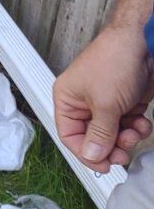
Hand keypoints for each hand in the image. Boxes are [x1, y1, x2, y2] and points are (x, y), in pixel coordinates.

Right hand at [53, 25, 153, 171]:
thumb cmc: (114, 60)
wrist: (141, 43)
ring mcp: (104, 102)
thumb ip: (99, 134)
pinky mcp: (122, 101)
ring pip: (113, 133)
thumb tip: (92, 156)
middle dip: (111, 145)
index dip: (87, 153)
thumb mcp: (105, 104)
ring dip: (127, 136)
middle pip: (93, 137)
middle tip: (124, 152)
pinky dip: (136, 127)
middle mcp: (83, 102)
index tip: (105, 165)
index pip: (70, 136)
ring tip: (135, 130)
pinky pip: (127, 124)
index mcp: (67, 99)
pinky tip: (141, 120)